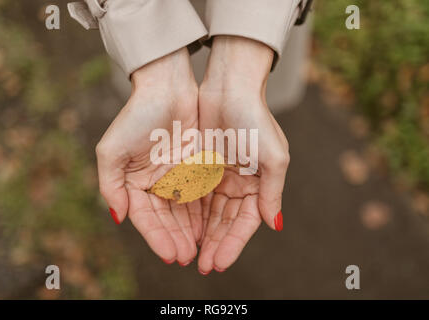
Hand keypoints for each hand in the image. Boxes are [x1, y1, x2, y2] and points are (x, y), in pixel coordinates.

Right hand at [96, 48, 200, 264]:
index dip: (157, 238)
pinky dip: (203, 212)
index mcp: (133, 181)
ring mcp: (175, 175)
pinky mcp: (195, 166)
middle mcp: (154, 182)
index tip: (171, 255)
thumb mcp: (112, 150)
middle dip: (176, 238)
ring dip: (190, 230)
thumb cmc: (136, 115)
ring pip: (184, 210)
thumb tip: (118, 217)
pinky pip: (200, 194)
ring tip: (200, 249)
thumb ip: (110, 186)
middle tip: (188, 257)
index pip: (145, 217)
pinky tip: (209, 227)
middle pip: (165, 218)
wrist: (167, 86)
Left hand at [197, 36, 289, 273]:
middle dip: (214, 244)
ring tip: (189, 254)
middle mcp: (238, 183)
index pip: (245, 223)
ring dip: (200, 233)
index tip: (219, 263)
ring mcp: (218, 175)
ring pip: (208, 212)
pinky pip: (193, 195)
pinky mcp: (200, 166)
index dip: (233, 244)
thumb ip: (271, 191)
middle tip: (202, 266)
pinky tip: (182, 229)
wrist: (229, 87)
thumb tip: (275, 223)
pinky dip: (189, 213)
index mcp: (257, 184)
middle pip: (225, 222)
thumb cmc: (254, 118)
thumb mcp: (273, 156)